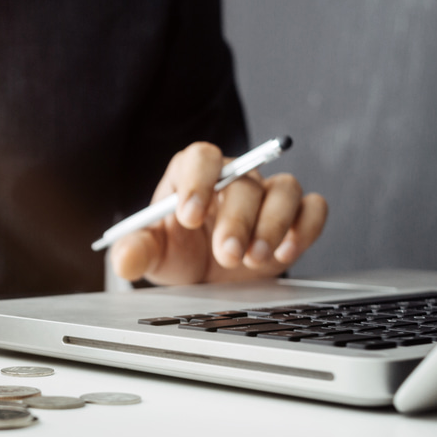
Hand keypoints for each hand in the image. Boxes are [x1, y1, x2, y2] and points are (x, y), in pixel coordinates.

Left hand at [110, 142, 327, 284]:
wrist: (209, 279)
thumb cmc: (179, 254)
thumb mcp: (153, 254)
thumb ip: (136, 252)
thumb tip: (124, 259)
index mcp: (194, 175)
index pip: (201, 157)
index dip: (199, 181)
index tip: (190, 215)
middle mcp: (234, 178)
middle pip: (245, 179)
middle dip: (236, 219)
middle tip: (226, 252)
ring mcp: (267, 196)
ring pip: (285, 189)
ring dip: (273, 225)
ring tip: (253, 259)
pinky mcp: (295, 218)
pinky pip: (313, 208)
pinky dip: (306, 228)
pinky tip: (285, 253)